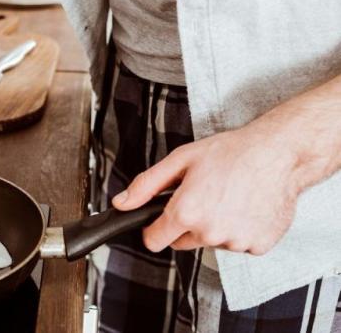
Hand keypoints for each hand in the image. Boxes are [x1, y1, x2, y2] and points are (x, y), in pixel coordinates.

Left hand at [111, 120, 304, 254]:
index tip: (159, 220)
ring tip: (227, 196)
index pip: (154, 241)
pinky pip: (237, 244)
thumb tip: (121, 203)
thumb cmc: (231, 152)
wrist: (278, 153)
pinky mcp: (258, 246)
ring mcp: (235, 241)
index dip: (153, 229)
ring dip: (214, 226)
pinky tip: (245, 206)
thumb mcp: (180, 160)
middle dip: (185, 224)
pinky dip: (239, 229)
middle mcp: (209, 232)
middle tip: (202, 196)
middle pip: (181, 242)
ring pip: (210, 242)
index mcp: (186, 212)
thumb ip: (146, 185)